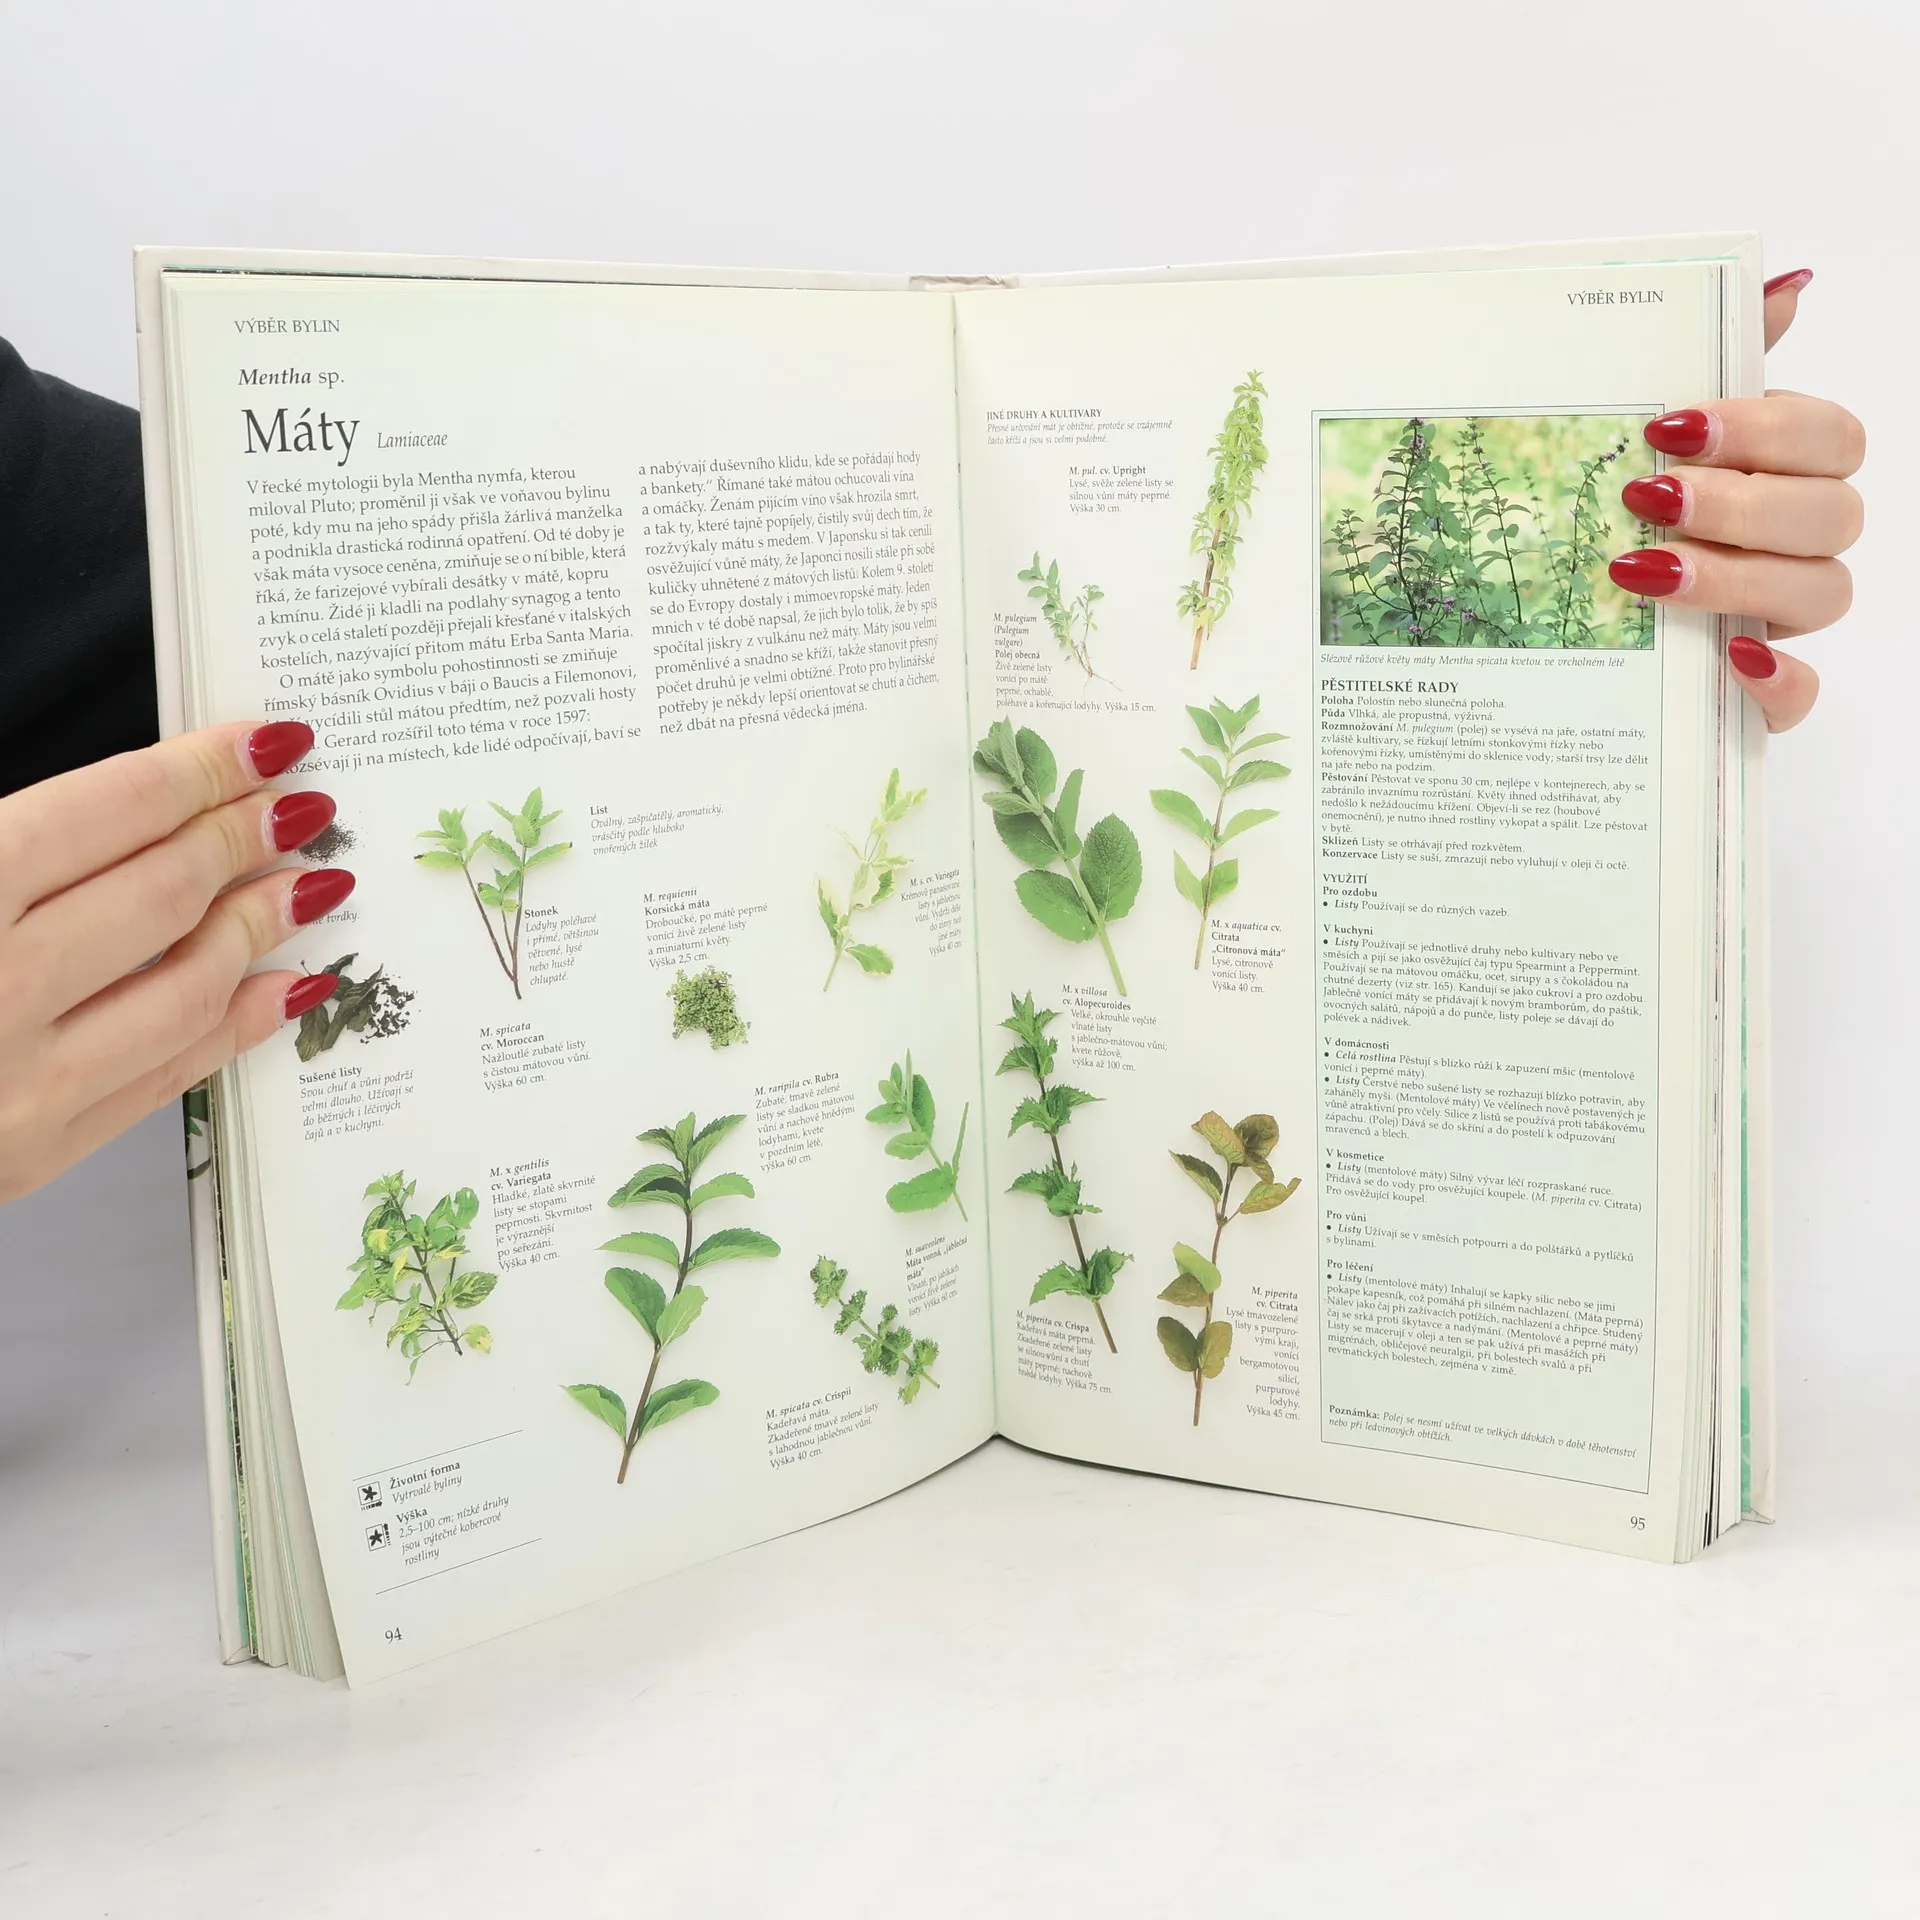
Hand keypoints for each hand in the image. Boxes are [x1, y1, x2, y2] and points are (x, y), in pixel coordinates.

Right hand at [0, 720, 351, 1201]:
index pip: (108, 812)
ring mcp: (17, 1085)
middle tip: (302, 804)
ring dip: (261, 929)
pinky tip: (287, 985)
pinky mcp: (32, 1156)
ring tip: (311, 882)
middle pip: (161, 894)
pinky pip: (167, 1080)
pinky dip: (239, 1025)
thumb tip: (125, 798)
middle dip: (244, 840)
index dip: (200, 771)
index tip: (269, 742)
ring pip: (184, 988)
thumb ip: (0, 837)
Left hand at [1608, 268, 1862, 731]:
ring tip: (1645, 572)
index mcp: (1787, 469)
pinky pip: (1802, 697)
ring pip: (1822, 593)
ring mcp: (1785, 618)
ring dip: (1739, 579)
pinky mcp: (1762, 693)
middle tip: (1647, 499)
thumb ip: (1720, 356)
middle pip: (1831, 513)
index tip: (1669, 428)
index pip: (1829, 437)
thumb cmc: (1620, 505)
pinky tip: (1731, 663)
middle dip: (1741, 502)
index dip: (1763, 428)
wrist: (1548, 607)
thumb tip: (1783, 282)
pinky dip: (1777, 684)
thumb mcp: (1648, 431)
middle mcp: (1800, 540)